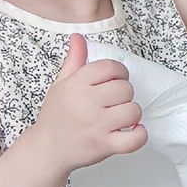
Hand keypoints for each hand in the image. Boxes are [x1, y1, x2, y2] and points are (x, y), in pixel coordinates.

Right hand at [36, 34, 146, 175]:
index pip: (110, 67)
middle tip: (115, 100)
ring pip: (132, 111)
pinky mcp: (104, 146)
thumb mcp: (61, 83)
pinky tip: (133, 130)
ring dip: (131, 113)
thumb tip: (78, 37)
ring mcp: (97, 126)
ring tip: (121, 115)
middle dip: (124, 92)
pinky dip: (139, 135)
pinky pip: (133, 140)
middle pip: (125, 88)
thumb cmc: (56, 114)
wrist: (47, 149)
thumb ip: (74, 59)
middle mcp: (88, 102)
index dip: (118, 71)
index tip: (115, 79)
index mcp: (78, 84)